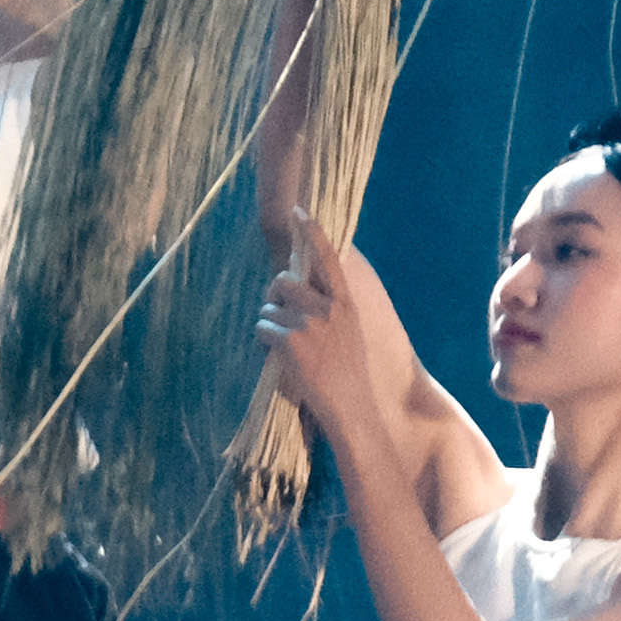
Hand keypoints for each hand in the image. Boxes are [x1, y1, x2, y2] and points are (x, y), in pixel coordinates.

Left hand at [255, 242, 385, 427]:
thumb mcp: (354, 331)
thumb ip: (335, 307)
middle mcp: (327, 307)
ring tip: (289, 346)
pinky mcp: (288, 343)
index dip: (310, 231)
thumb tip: (306, 287)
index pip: (327, 256)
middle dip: (278, 295)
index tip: (296, 211)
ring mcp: (307, 324)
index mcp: (347, 302)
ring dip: (271, 322)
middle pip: (284, 279)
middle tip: (284, 316)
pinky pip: (262, 328)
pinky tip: (281, 358)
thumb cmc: (356, 374)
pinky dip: (265, 342)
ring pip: (269, 306)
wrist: (358, 410)